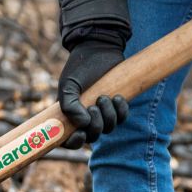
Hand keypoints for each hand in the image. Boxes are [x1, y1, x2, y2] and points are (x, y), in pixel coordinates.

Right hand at [58, 30, 129, 149]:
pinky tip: (117, 97)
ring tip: (104, 96)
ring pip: (109, 129)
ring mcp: (102, 113)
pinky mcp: (117, 106)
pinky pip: (123, 118)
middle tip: (93, 106)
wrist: (99, 49)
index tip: (80, 133)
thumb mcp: (69, 84)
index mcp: (69, 115)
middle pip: (92, 136)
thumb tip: (83, 124)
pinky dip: (121, 111)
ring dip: (108, 116)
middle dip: (95, 125)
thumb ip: (69, 105)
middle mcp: (85, 117)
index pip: (69, 140)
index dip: (74, 142)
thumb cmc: (80, 67)